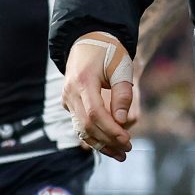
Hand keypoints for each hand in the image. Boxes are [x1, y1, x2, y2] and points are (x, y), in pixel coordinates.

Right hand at [61, 32, 138, 159]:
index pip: (95, 114)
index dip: (111, 130)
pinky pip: (79, 124)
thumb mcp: (121, 68)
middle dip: (107, 141)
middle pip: (87, 125)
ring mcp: (67, 98)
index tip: (127, 140)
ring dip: (100, 144)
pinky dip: (94, 136)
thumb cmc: (109, 52)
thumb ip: (123, 93)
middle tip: (127, 150)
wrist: (88, 40)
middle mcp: (70, 92)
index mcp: (83, 81)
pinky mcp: (68, 102)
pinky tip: (109, 145)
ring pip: (80, 128)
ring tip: (120, 154)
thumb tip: (122, 121)